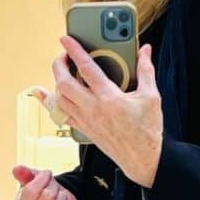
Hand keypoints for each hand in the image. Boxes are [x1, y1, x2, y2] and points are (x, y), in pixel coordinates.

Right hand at [12, 165, 77, 199]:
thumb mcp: (34, 178)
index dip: (41, 179)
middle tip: (53, 187)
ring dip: (61, 197)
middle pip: (47, 197)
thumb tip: (17, 170)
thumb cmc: (45, 189)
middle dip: (53, 187)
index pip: (30, 191)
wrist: (59, 198)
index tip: (46, 174)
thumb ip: (25, 174)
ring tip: (59, 196)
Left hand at [52, 37, 162, 187]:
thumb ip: (146, 71)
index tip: (66, 39)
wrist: (143, 160)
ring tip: (62, 71)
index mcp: (110, 98)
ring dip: (56, 82)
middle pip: (64, 83)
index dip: (74, 50)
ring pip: (59, 99)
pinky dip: (52, 103)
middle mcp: (93, 109)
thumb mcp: (152, 97)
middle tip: (63, 55)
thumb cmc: (148, 131)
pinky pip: (61, 115)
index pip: (86, 68)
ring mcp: (86, 121)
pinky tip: (48, 95)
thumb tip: (145, 52)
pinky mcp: (85, 129)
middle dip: (59, 65)